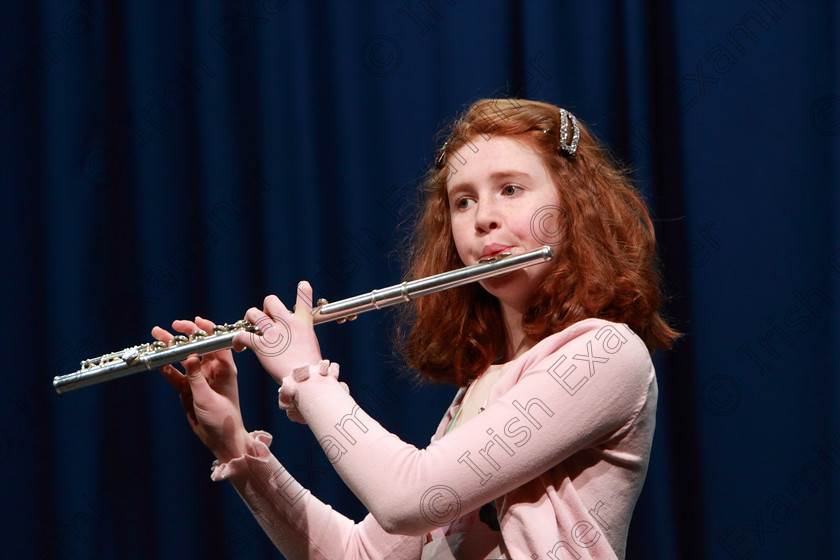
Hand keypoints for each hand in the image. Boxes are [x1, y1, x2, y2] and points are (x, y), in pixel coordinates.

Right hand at [153, 316, 251, 461]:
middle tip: (168, 328)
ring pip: (184, 361)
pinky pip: (177, 376)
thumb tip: (190, 355)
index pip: (216, 344)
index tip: (195, 321)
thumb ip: (197, 377)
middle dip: (184, 337)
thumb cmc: (223, 419)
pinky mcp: (189, 390)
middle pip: (197, 349)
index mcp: (225, 369)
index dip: (206, 331)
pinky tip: (157, 362)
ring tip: (157, 340)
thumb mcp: (208, 397)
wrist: (220, 440)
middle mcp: (213, 371)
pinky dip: (167, 370)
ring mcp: (200, 380)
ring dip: (171, 351)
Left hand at [233, 281, 322, 384]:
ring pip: (253, 314)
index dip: (303, 290)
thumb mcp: (312, 346)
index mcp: (303, 323)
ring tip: (250, 329)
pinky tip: (240, 346)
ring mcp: (273, 333)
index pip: (304, 298)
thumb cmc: (311, 369)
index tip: (302, 285)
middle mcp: (287, 324)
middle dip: (265, 308)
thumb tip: (298, 340)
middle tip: (264, 319)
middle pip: (271, 301)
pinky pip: (243, 336)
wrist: (306, 380)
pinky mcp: (260, 346)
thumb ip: (303, 338)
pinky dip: (238, 340)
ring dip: (249, 320)